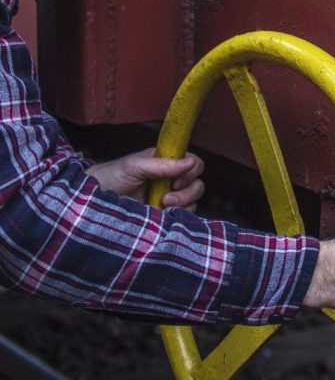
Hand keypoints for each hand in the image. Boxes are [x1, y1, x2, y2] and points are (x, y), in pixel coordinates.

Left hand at [88, 147, 205, 209]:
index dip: (191, 171)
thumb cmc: (110, 177)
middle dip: (187, 192)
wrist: (92, 203)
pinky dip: (178, 218)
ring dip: (183, 205)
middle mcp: (170, 181)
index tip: (176, 180)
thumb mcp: (134, 166)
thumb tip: (190, 161)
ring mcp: (168, 200)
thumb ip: (161, 164)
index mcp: (166, 163)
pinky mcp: (164, 218)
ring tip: (160, 206)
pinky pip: (183, 219)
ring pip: (194, 202)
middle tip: (166, 198)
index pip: (193, 163)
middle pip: (198, 184)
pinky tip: (162, 216)